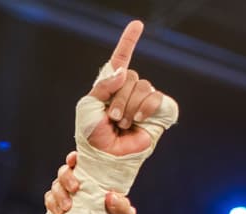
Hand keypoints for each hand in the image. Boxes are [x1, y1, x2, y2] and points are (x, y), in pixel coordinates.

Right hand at [44, 152, 135, 213]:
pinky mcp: (55, 208)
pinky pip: (49, 198)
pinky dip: (51, 203)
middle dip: (67, 177)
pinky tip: (59, 213)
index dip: (76, 158)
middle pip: (66, 170)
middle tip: (74, 188)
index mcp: (96, 183)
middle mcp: (80, 186)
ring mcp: (66, 196)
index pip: (85, 163)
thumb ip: (123, 210)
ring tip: (66, 208)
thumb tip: (111, 196)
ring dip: (59, 193)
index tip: (74, 160)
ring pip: (56, 184)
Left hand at [83, 21, 168, 156]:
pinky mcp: (157, 112)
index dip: (129, 41)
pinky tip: (138, 120)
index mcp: (111, 87)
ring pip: (143, 86)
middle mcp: (129, 91)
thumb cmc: (92, 136)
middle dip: (119, 98)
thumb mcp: (88, 106)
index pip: (121, 59)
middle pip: (130, 76)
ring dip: (130, 106)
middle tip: (112, 118)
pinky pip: (156, 97)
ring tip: (122, 123)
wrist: (105, 156)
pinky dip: (145, 108)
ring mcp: (143, 101)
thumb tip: (123, 72)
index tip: (137, 24)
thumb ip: (103, 85)